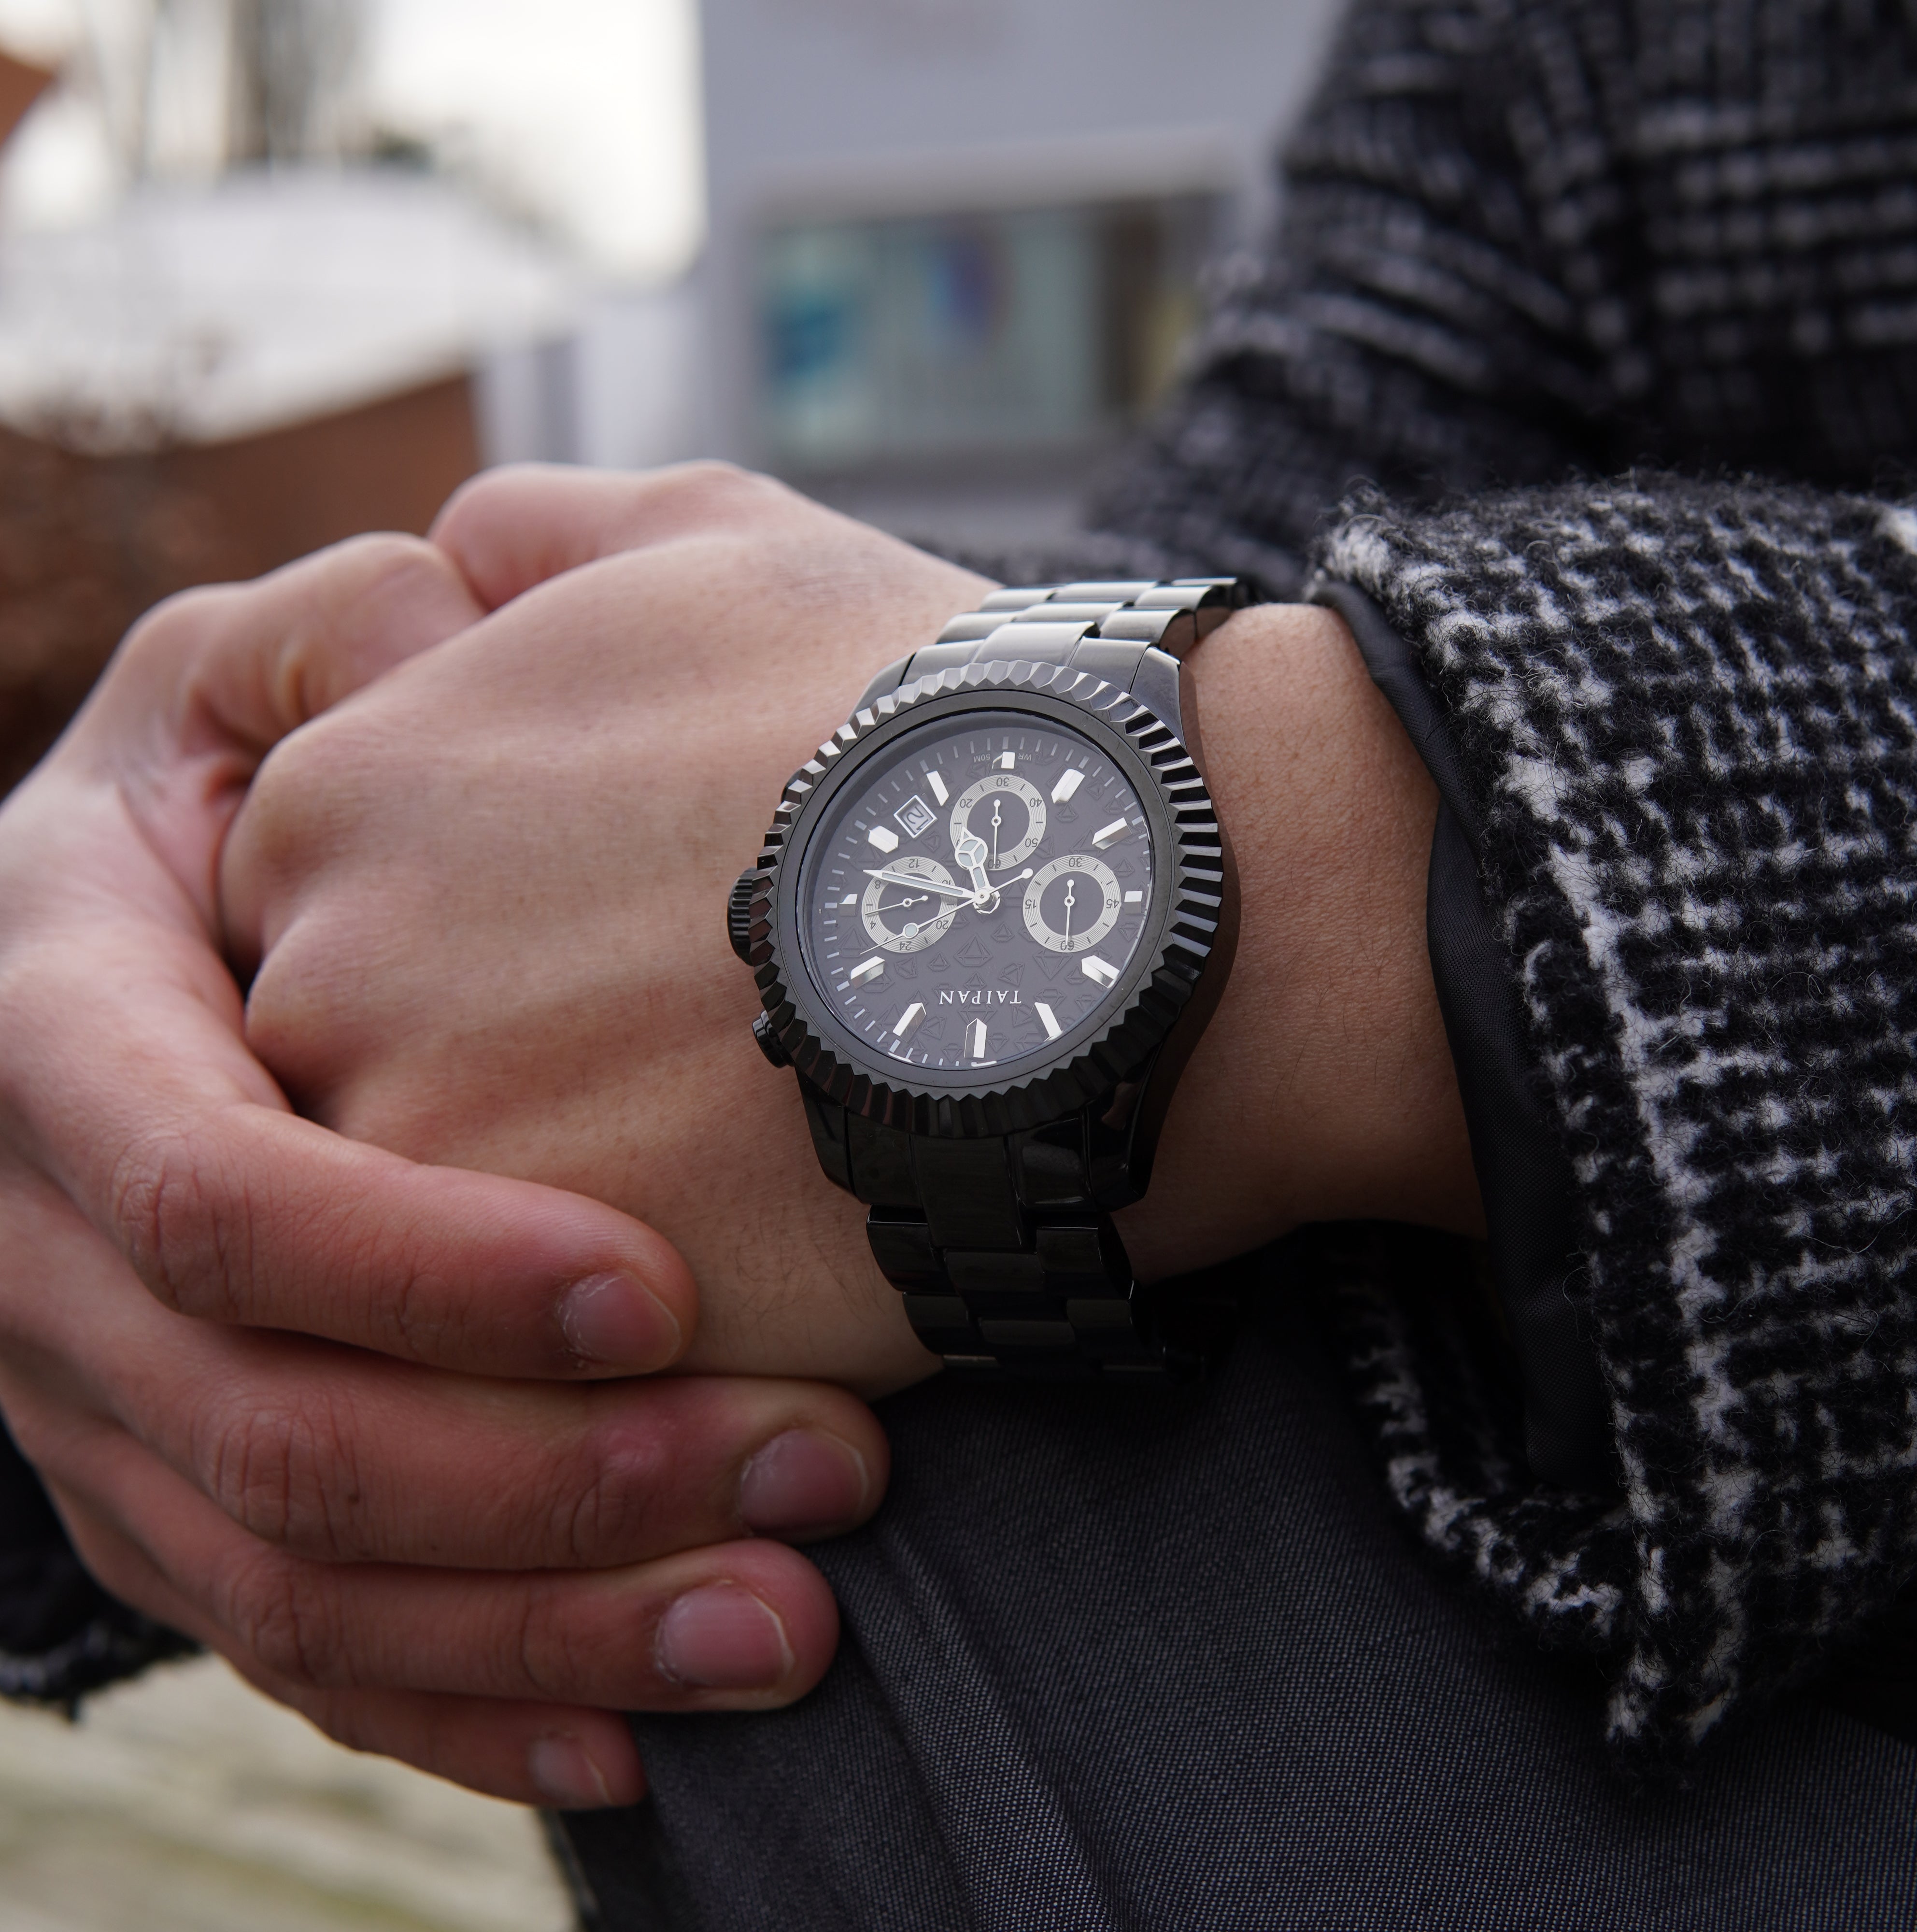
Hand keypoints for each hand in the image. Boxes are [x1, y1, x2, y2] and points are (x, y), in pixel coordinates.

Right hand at [0, 532, 889, 1808]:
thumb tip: (453, 597)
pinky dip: (467, 1699)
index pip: (198, 1183)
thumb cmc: (295, 754)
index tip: (659, 1288)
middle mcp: (45, 1231)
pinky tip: (639, 1727)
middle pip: (264, 1420)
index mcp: (58, 1008)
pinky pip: (303, 1643)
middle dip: (549, 1476)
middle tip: (819, 1476)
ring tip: (791, 1622)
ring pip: (300, 1568)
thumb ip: (366, 633)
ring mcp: (101, 1390)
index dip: (413, 1261)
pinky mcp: (183, 1488)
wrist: (217, 919)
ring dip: (552, 1617)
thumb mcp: (294, 656)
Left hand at [223, 462, 1479, 1403]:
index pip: (333, 907)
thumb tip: (455, 547)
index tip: (627, 953)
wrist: (1089, 907)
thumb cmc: (918, 717)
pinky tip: (767, 1228)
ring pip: (429, 1211)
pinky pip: (521, 1333)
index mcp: (344, 783)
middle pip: (360, 1060)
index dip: (493, 941)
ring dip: (563, 1186)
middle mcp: (328, 961)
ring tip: (740, 1145)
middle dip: (503, 1063)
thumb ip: (542, 535)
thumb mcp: (713, 543)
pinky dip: (621, 1297)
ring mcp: (416, 1143)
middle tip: (685, 1056)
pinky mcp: (534, 1305)